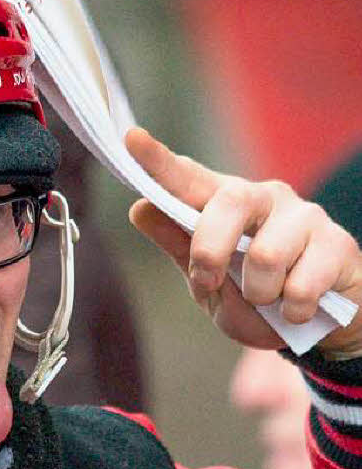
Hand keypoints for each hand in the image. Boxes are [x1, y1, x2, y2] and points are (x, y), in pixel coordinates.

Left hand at [125, 127, 361, 355]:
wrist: (318, 327)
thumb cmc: (257, 299)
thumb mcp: (208, 283)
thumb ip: (178, 246)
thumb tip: (140, 208)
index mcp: (225, 204)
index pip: (189, 177)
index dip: (160, 162)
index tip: (131, 140)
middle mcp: (265, 198)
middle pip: (230, 202)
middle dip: (210, 252)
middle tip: (210, 284)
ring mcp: (305, 217)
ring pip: (267, 254)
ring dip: (259, 295)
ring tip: (269, 301)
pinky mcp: (338, 244)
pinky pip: (302, 284)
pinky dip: (292, 310)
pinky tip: (298, 309)